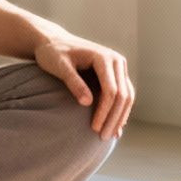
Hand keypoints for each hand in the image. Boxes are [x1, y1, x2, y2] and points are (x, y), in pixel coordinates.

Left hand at [31, 26, 134, 141]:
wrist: (53, 42)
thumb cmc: (53, 53)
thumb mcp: (59, 66)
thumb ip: (73, 82)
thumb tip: (87, 103)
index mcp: (104, 57)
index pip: (111, 90)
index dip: (104, 111)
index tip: (94, 128)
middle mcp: (116, 61)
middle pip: (123, 95)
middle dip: (114, 118)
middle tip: (103, 138)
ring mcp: (118, 67)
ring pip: (127, 96)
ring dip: (120, 117)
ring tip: (109, 136)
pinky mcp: (116, 74)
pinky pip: (123, 94)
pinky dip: (120, 111)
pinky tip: (115, 127)